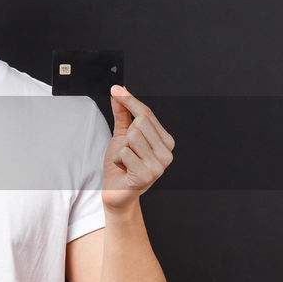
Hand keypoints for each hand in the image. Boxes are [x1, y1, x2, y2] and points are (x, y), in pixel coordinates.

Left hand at [102, 85, 174, 211]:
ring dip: (121, 148)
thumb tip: (120, 90)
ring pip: (132, 137)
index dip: (129, 101)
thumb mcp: (122, 135)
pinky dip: (117, 159)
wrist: (116, 192)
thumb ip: (123, 113)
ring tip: (125, 160)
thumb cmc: (121, 165)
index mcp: (166, 141)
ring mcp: (159, 166)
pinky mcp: (146, 176)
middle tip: (126, 149)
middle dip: (126, 134)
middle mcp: (167, 153)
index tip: (116, 89)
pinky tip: (123, 169)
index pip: (147, 113)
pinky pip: (125, 153)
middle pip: (140, 123)